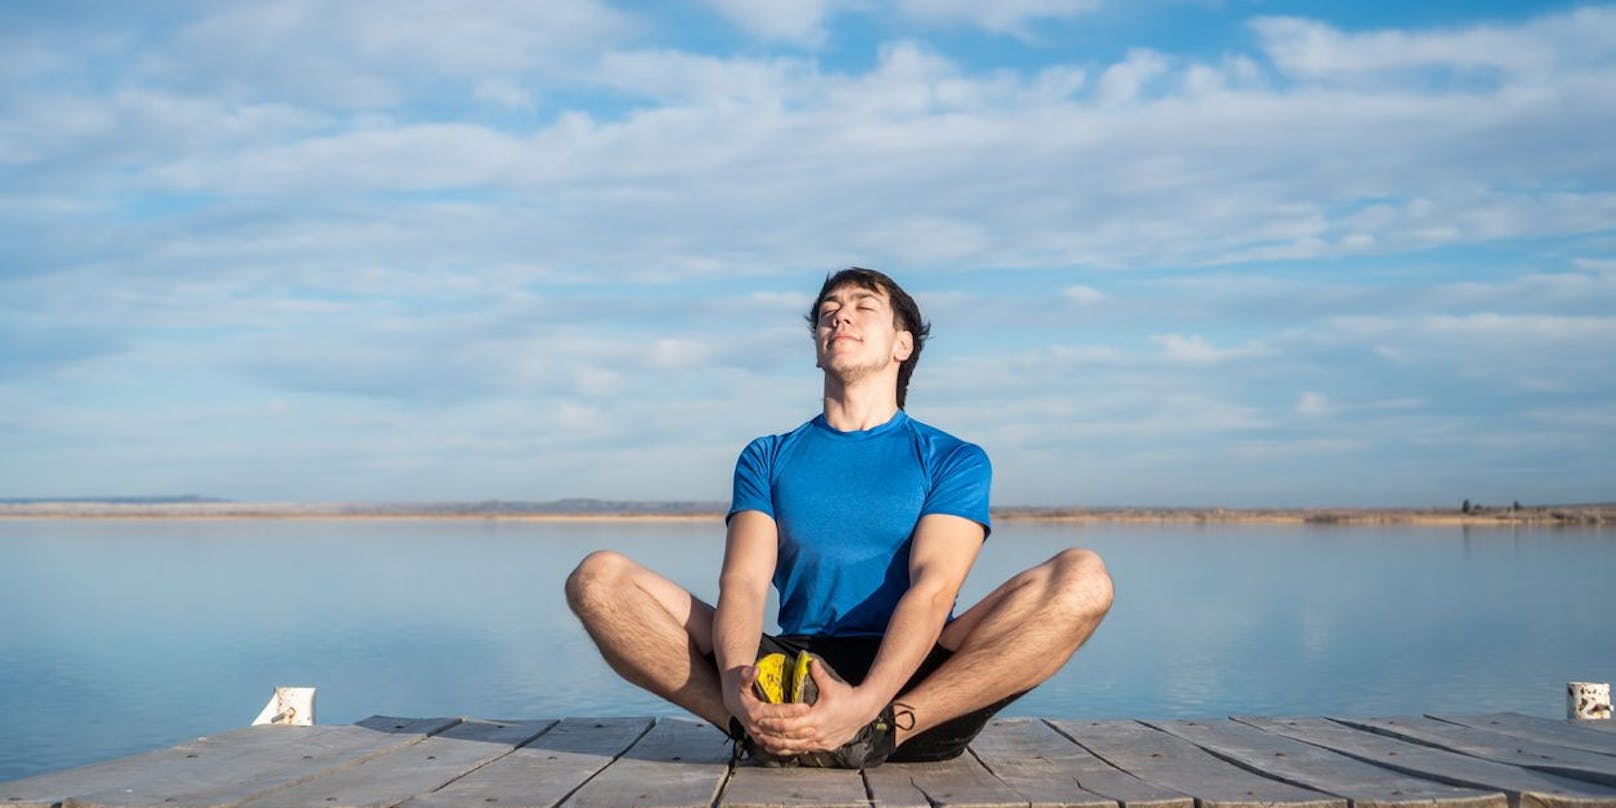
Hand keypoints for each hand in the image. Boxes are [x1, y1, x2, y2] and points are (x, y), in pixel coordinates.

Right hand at [723, 664, 807, 751]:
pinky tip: (802, 747)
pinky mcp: (760, 740)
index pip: (775, 712)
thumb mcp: (740, 677)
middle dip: (797, 728)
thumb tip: (756, 670)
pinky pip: (776, 748)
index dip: (791, 710)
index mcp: (752, 711)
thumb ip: (747, 674)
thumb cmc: (739, 686)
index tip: (806, 707)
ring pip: (778, 742)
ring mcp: (757, 735)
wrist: (732, 700)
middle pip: (779, 730)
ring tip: (811, 736)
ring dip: (795, 740)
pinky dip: (789, 748)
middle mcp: (755, 725)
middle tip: (813, 725)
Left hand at [755, 658, 877, 754]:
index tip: (760, 719)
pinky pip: (806, 750)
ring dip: (780, 746)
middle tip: (757, 732)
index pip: (788, 724)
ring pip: (796, 748)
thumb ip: (818, 674)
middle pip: (789, 738)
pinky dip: (793, 750)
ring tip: (765, 743)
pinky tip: (783, 749)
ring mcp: (821, 742)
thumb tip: (809, 660)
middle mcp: (817, 733)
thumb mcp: (832, 685)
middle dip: (772, 736)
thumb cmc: (847, 697)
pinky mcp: (826, 746)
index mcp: (815, 718)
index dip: (773, 723)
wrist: (864, 710)